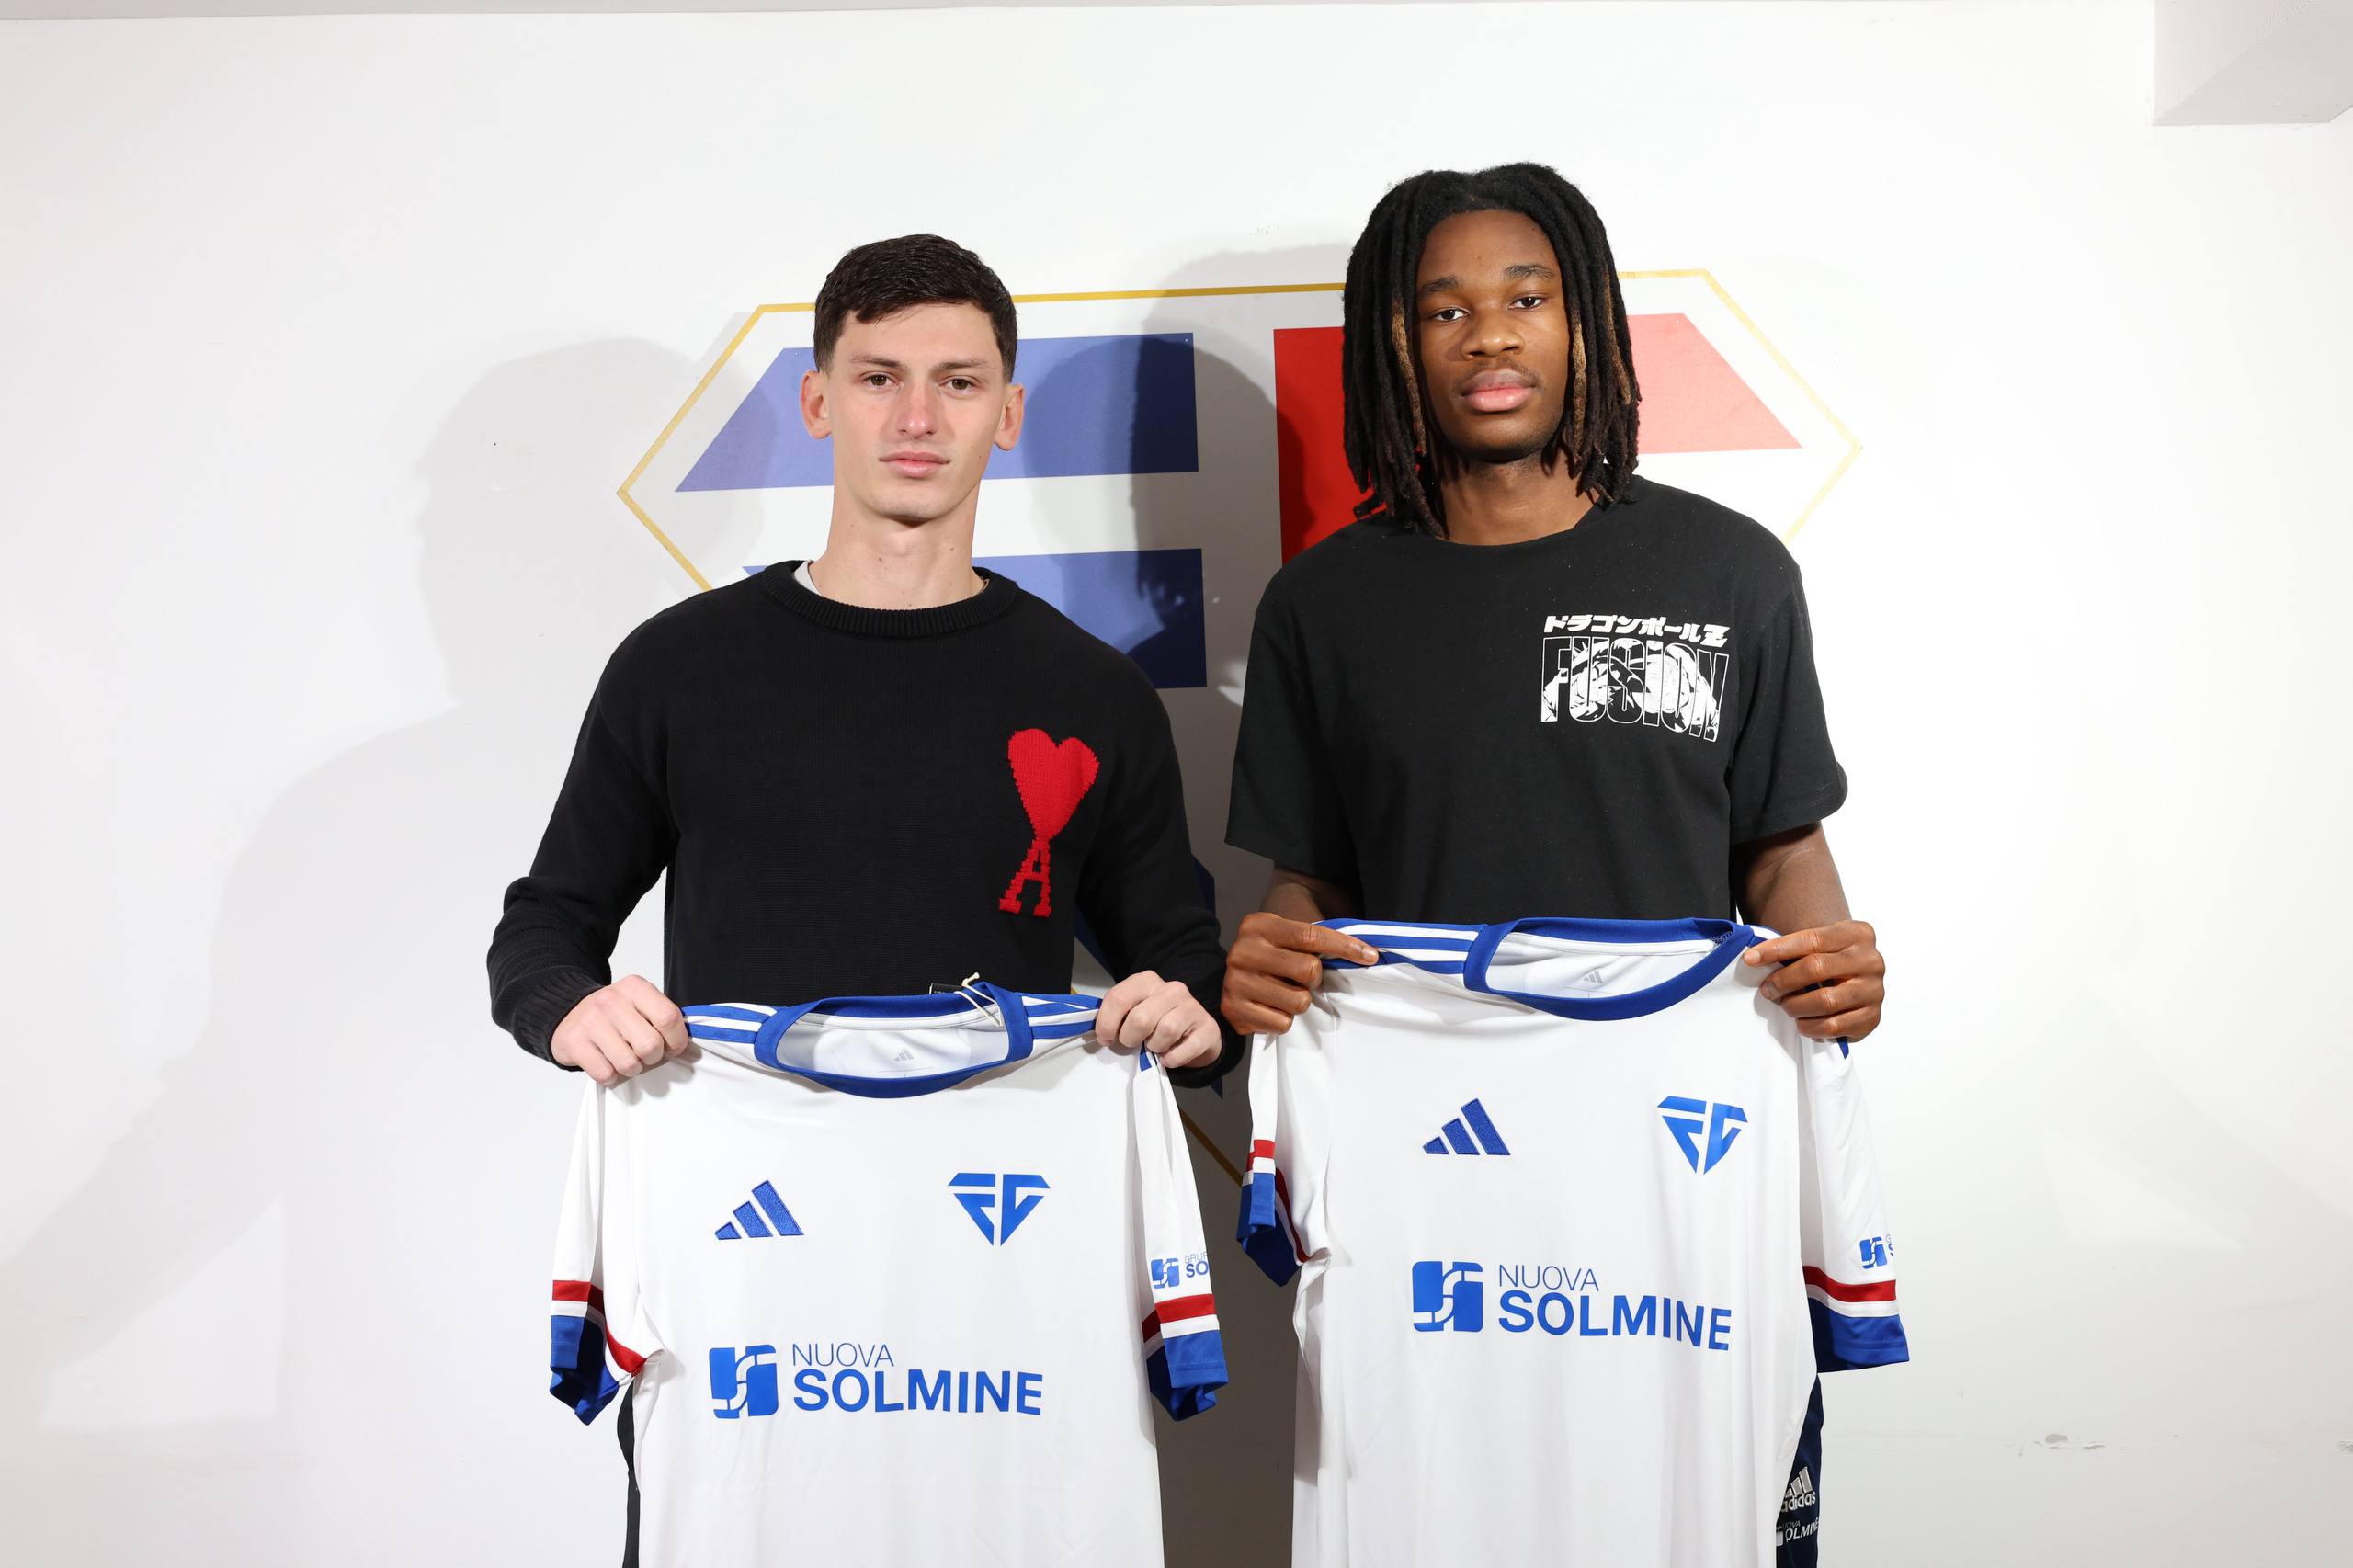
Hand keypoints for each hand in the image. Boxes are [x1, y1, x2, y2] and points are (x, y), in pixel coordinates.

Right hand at [551, 975, 691, 1084]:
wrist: (568, 1013)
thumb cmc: (612, 1014)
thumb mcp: (639, 1003)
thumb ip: (661, 1016)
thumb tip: (684, 1042)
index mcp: (635, 987)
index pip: (669, 1017)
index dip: (677, 1040)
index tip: (674, 1047)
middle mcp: (611, 1001)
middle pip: (651, 1045)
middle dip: (653, 1057)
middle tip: (645, 1054)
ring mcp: (591, 1021)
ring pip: (629, 1063)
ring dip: (632, 1068)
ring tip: (624, 1057)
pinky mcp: (574, 1043)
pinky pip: (605, 1073)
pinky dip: (610, 1075)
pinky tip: (607, 1063)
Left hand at [1096, 970, 1221, 1072]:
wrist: (1195, 1031)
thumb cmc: (1157, 1022)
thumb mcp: (1135, 1011)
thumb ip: (1117, 1016)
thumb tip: (1099, 1033)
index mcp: (1146, 981)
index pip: (1119, 998)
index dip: (1106, 1023)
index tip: (1105, 1039)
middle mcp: (1171, 989)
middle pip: (1141, 1018)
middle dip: (1130, 1038)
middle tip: (1132, 1043)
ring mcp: (1192, 1007)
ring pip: (1165, 1031)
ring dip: (1154, 1047)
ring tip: (1153, 1047)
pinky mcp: (1208, 1028)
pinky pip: (1187, 1048)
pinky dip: (1173, 1058)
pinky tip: (1168, 1058)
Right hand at [1220, 913, 1380, 1038]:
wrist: (1230, 979)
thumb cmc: (1271, 956)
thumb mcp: (1285, 938)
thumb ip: (1316, 940)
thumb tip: (1367, 954)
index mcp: (1259, 925)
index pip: (1311, 935)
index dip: (1344, 946)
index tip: (1370, 956)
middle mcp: (1243, 951)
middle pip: (1309, 969)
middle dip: (1315, 978)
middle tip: (1303, 979)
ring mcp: (1236, 982)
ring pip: (1299, 1001)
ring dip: (1299, 1001)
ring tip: (1283, 993)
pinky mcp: (1234, 1010)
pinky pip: (1282, 1023)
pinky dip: (1283, 1019)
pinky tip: (1270, 1007)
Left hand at [1743, 921, 1884, 1043]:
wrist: (1858, 983)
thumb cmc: (1831, 961)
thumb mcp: (1819, 945)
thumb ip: (1795, 948)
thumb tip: (1753, 958)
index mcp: (1857, 934)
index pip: (1810, 939)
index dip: (1777, 950)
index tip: (1750, 958)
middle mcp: (1871, 961)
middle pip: (1816, 968)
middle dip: (1783, 980)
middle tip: (1768, 990)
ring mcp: (1874, 990)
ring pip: (1825, 1001)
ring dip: (1795, 1006)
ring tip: (1787, 1006)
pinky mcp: (1872, 1018)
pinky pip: (1834, 1026)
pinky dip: (1810, 1027)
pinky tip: (1802, 1022)